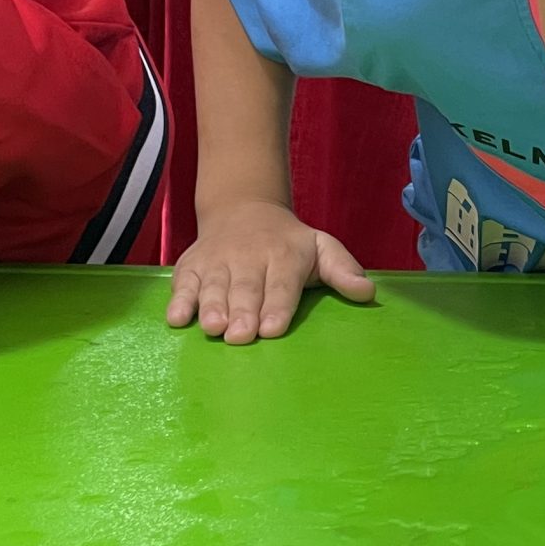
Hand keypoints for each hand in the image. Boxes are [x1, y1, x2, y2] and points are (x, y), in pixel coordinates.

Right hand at [164, 200, 375, 341]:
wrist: (242, 209)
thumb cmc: (288, 241)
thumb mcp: (321, 247)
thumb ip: (344, 269)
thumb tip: (367, 292)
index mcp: (284, 256)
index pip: (281, 285)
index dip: (276, 306)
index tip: (272, 328)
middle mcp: (248, 258)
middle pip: (246, 289)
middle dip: (243, 313)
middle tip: (241, 336)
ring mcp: (217, 262)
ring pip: (213, 287)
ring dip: (211, 308)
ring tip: (213, 328)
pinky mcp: (191, 266)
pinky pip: (183, 284)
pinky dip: (179, 300)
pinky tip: (177, 318)